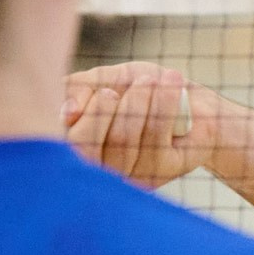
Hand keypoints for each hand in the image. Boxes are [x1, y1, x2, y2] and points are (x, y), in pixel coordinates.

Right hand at [65, 62, 212, 187]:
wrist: (186, 94)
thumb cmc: (137, 87)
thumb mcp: (103, 79)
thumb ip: (78, 90)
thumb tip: (67, 114)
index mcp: (79, 147)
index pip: (70, 144)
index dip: (87, 117)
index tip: (108, 92)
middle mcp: (100, 169)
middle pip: (90, 146)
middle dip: (108, 108)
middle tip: (135, 82)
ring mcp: (129, 176)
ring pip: (123, 138)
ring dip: (140, 99)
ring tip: (152, 79)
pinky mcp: (161, 171)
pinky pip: (155, 136)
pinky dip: (163, 104)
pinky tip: (172, 85)